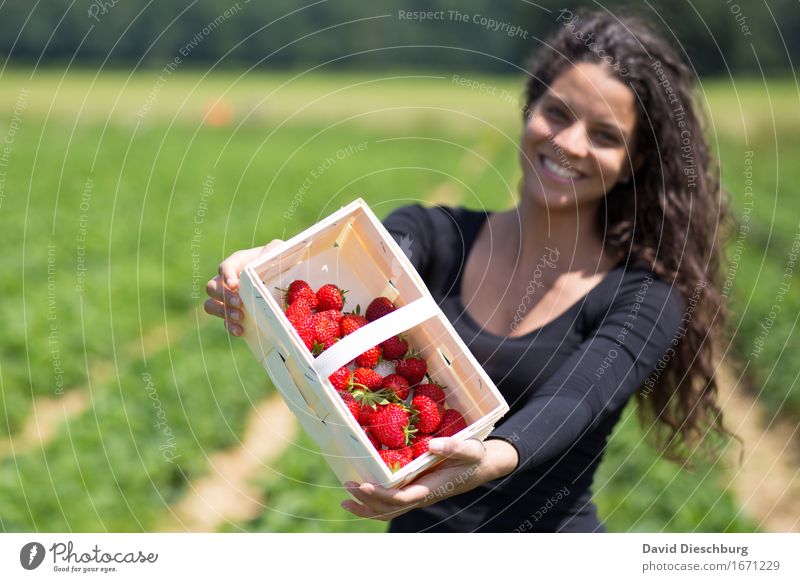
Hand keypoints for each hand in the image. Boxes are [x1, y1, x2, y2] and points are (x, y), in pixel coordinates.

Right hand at [204, 240, 283, 335]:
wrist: (281, 279)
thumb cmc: (276, 261)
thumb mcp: (277, 251)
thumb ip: (273, 248)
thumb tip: (268, 253)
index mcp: (236, 263)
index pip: (224, 267)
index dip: (225, 275)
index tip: (234, 285)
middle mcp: (227, 280)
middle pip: (212, 287)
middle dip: (223, 296)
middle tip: (240, 302)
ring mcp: (227, 298)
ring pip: (210, 304)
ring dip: (222, 311)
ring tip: (240, 317)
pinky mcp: (233, 312)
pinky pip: (223, 320)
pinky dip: (229, 326)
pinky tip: (241, 330)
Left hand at [341, 437, 518, 520]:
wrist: (481, 466)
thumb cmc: (474, 457)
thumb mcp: (469, 449)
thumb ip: (453, 447)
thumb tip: (432, 444)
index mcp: (431, 488)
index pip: (401, 498)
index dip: (382, 495)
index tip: (365, 485)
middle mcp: (420, 496)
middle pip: (389, 509)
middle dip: (367, 501)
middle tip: (348, 485)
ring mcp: (416, 495)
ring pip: (388, 510)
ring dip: (367, 507)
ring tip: (346, 499)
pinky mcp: (413, 489)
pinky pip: (392, 502)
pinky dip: (375, 500)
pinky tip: (363, 490)